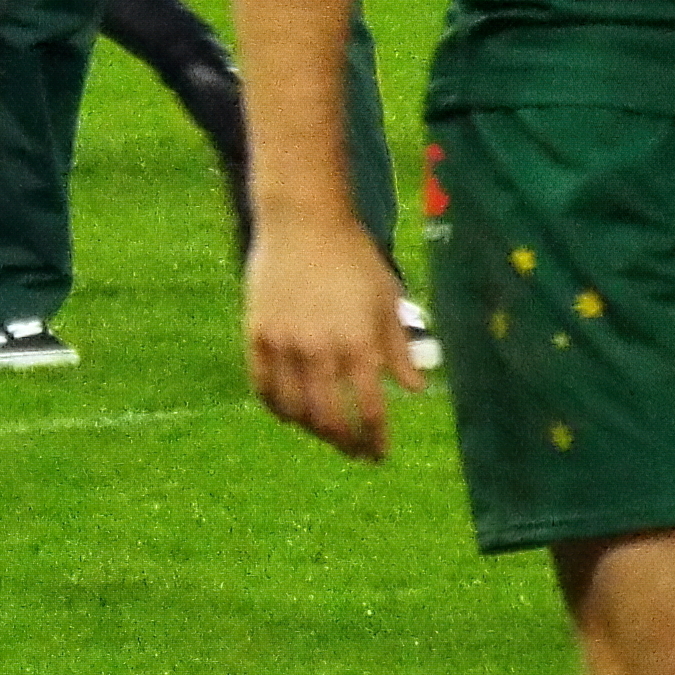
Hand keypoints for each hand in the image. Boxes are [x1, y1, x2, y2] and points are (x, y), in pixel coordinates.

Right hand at [245, 216, 423, 459]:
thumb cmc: (353, 257)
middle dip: (346, 444)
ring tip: (326, 432)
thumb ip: (399, 347)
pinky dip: (278, 409)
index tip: (381, 453)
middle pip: (331, 420)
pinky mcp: (257, 335)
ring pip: (295, 411)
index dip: (376, 439)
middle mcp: (321, 351)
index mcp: (359, 343)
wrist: (303, 220)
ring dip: (313, 430)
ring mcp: (284, 345)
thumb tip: (417, 388)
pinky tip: (291, 413)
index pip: (371, 410)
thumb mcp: (387, 298)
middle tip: (355, 451)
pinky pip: (264, 389)